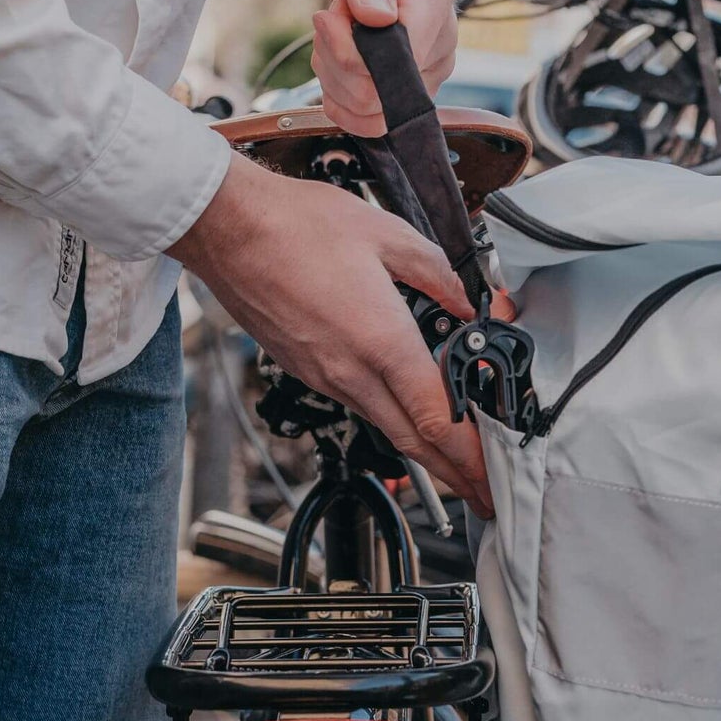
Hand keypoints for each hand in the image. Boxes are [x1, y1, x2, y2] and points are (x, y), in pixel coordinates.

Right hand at [169, 153, 491, 517]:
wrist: (227, 230)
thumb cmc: (294, 225)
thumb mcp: (387, 235)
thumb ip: (436, 274)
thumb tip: (463, 299)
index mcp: (380, 342)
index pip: (436, 418)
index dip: (471, 457)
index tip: (493, 478)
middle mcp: (350, 372)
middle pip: (413, 443)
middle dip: (455, 476)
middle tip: (484, 495)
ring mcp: (324, 377)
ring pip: (386, 426)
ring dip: (425, 449)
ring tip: (456, 460)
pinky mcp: (306, 371)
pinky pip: (359, 404)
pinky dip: (390, 417)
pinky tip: (406, 409)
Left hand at [314, 0, 456, 135]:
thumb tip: (374, 16)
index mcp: (434, 3)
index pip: (395, 63)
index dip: (348, 52)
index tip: (331, 14)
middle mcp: (437, 45)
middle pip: (376, 97)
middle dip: (335, 61)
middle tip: (329, 18)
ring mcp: (425, 73)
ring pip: (368, 114)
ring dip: (333, 78)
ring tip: (332, 33)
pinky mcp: (407, 90)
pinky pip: (366, 118)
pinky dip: (338, 93)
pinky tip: (335, 58)